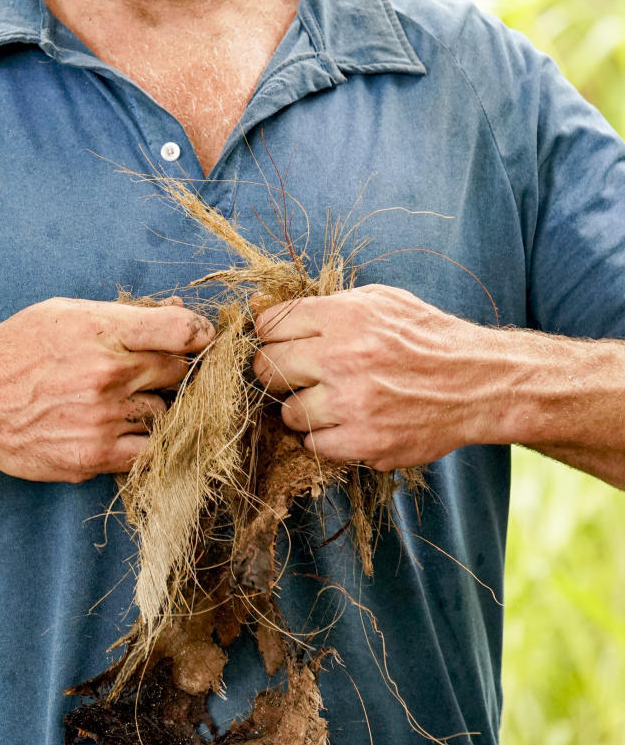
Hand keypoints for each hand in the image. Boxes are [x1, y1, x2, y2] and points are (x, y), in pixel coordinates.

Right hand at [0, 297, 213, 483]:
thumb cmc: (15, 352)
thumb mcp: (63, 313)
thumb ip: (122, 314)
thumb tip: (177, 313)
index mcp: (103, 331)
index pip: (182, 331)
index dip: (200, 335)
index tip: (198, 341)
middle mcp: (109, 374)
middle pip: (179, 372)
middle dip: (174, 371)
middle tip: (157, 372)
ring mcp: (105, 418)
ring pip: (166, 412)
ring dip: (157, 407)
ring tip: (129, 401)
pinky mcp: (96, 456)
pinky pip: (148, 450)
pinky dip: (144, 440)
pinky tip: (126, 428)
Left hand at [253, 284, 498, 470]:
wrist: (476, 382)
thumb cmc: (425, 337)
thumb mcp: (379, 300)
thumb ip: (327, 304)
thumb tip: (269, 310)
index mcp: (343, 317)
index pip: (270, 325)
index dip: (270, 335)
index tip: (280, 343)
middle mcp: (341, 358)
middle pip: (267, 369)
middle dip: (275, 372)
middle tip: (293, 376)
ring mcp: (351, 403)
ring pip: (288, 413)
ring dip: (301, 408)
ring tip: (326, 402)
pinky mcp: (364, 442)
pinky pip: (314, 445)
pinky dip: (323, 437)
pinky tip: (343, 423)